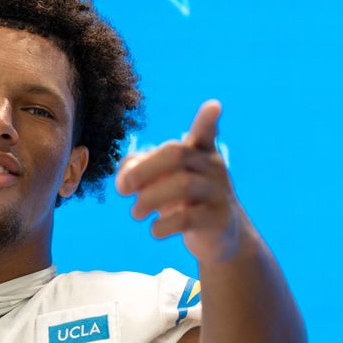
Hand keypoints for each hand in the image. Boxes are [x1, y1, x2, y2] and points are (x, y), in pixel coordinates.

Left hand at [115, 100, 247, 264]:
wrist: (220, 237)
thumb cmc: (184, 201)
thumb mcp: (162, 180)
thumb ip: (137, 169)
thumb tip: (123, 181)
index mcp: (200, 152)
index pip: (205, 132)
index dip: (207, 119)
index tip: (213, 105)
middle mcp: (213, 168)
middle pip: (177, 155)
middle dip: (142, 170)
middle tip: (122, 190)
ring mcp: (219, 193)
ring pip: (183, 185)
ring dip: (148, 199)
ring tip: (136, 212)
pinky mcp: (218, 220)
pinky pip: (186, 218)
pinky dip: (162, 225)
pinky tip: (155, 230)